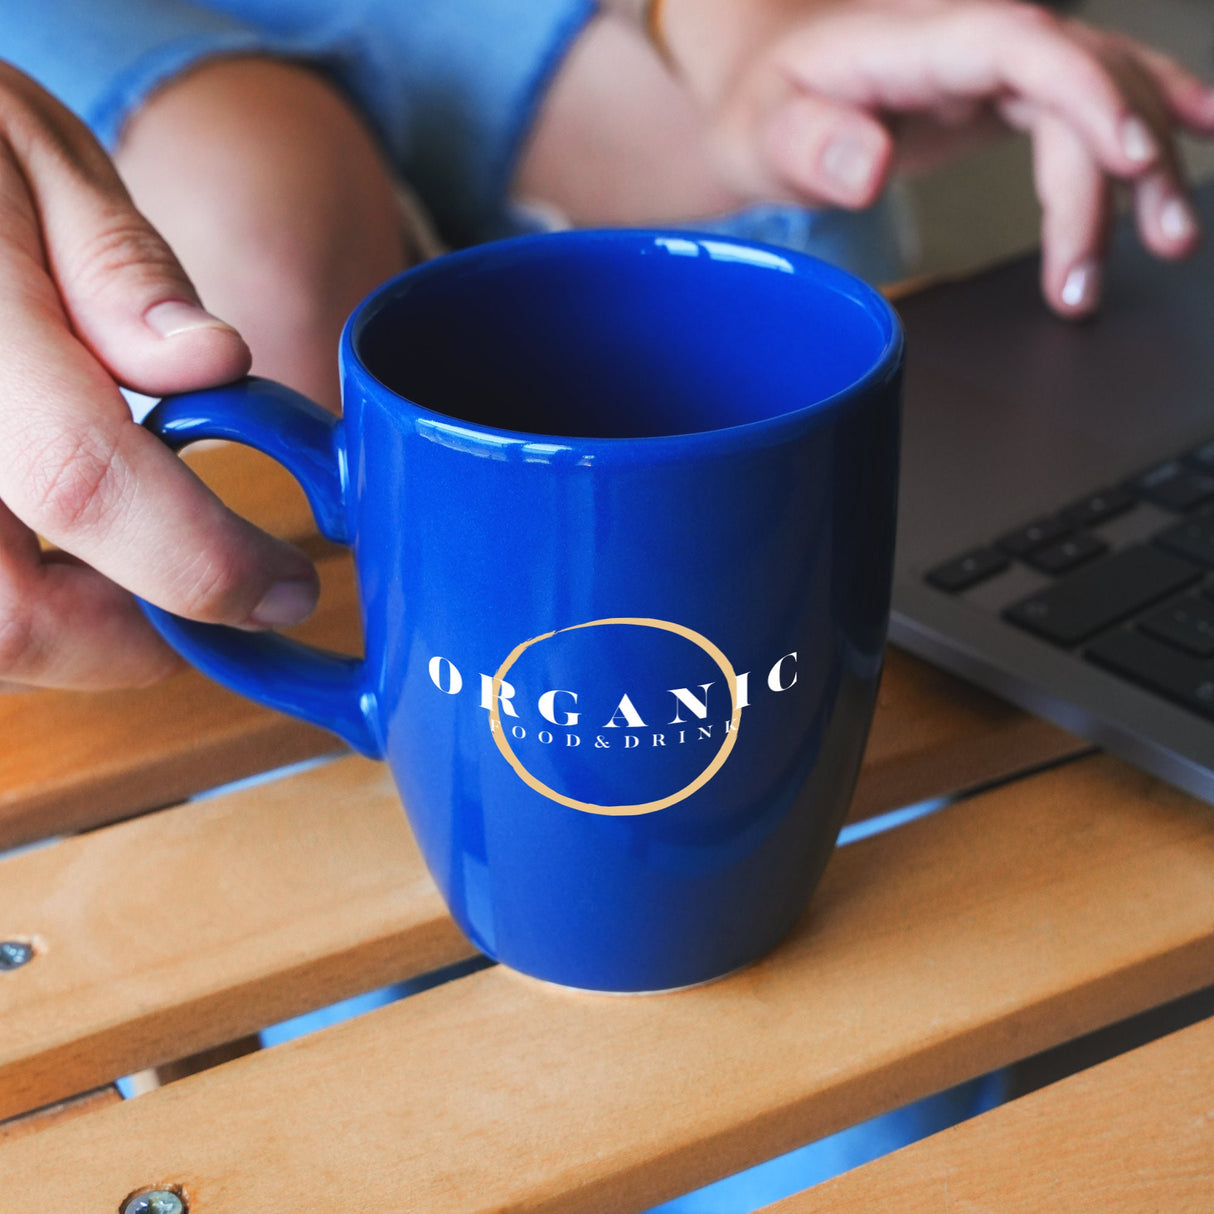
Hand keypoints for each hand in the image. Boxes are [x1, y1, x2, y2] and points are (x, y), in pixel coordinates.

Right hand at [0, 64, 318, 690]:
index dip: (201, 561)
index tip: (283, 587)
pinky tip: (65, 557)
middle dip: (131, 640)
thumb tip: (211, 364)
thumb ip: (118, 270)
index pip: (79, 480)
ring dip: (72, 633)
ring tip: (135, 566)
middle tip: (211, 600)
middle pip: (10, 618)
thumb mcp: (34, 154)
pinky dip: (26, 603)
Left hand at [650, 0, 1213, 315]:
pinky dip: (1151, 112)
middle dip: (1111, 175)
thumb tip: (868, 167)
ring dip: (1143, 165)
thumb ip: (809, 147)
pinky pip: (1092, 93)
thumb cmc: (761, 108)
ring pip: (1102, 91)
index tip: (1132, 154)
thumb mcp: (762, 136)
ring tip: (1165, 243)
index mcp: (917, 41)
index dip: (1087, 93)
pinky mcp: (1004, 88)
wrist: (761, 82)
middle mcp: (970, 38)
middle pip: (1077, 82)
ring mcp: (995, 60)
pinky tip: (1205, 131)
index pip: (1023, 46)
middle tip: (1090, 279)